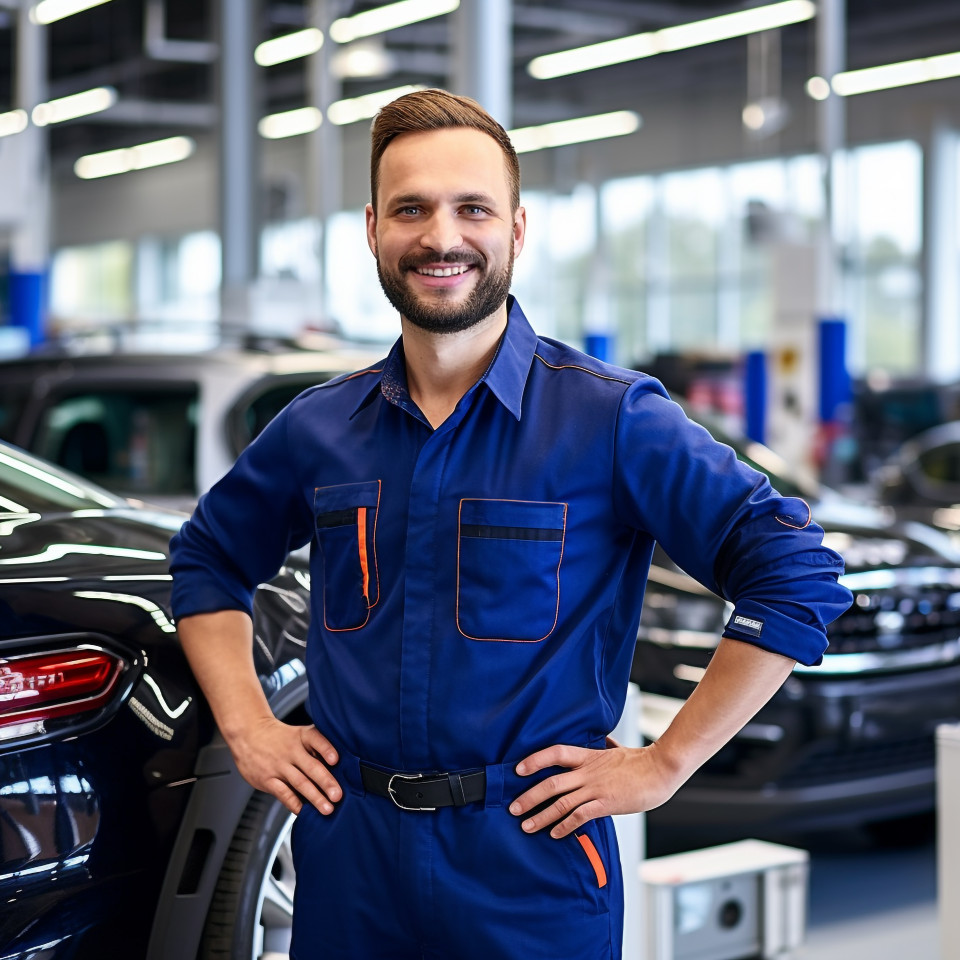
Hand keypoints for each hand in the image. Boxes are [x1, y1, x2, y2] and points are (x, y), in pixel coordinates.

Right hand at [229, 716, 341, 815]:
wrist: (248, 734)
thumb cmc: (279, 737)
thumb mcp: (297, 734)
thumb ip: (315, 747)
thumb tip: (338, 766)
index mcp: (301, 736)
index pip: (316, 739)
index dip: (326, 749)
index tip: (336, 760)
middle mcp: (291, 750)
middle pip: (311, 766)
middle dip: (326, 782)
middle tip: (338, 795)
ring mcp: (279, 766)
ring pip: (299, 783)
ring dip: (315, 797)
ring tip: (327, 808)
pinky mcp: (267, 779)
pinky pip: (283, 793)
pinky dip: (294, 803)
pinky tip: (304, 811)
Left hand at [509, 739, 679, 838]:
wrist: (660, 770)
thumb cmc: (640, 761)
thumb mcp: (617, 749)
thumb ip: (605, 746)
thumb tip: (603, 740)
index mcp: (588, 756)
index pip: (555, 752)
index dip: (535, 760)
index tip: (518, 770)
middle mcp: (588, 771)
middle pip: (551, 782)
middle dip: (529, 796)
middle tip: (513, 807)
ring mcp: (596, 788)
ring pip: (561, 802)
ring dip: (541, 815)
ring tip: (526, 826)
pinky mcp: (606, 804)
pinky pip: (580, 816)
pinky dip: (565, 826)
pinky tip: (555, 834)